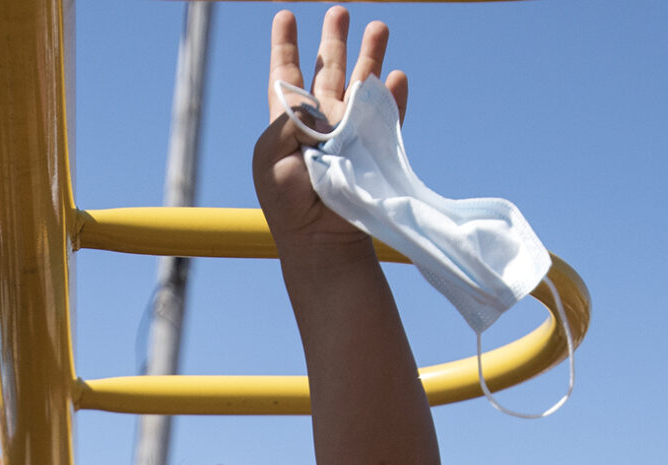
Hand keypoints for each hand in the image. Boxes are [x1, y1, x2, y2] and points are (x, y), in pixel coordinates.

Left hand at [254, 8, 409, 246]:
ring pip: (363, 85)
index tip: (286, 15)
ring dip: (371, 55)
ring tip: (379, 25)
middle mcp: (321, 123)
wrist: (320, 239)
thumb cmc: (287, 203)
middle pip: (329, 70)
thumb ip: (288, 122)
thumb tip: (320, 103)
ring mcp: (350, 134)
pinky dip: (394, 98)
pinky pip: (389, 118)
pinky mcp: (374, 149)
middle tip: (338, 11)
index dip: (286, 45)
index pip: (286, 76)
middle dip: (334, 39)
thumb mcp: (270, 156)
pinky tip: (397, 76)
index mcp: (288, 124)